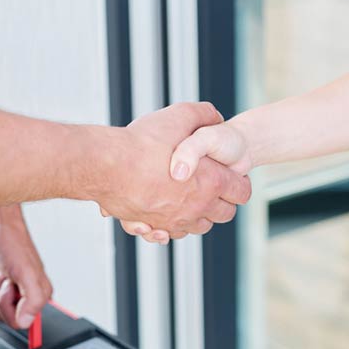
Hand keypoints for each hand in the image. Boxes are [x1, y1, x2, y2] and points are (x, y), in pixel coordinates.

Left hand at [0, 205, 51, 328]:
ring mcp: (3, 292)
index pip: (19, 322)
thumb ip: (33, 300)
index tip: (12, 288)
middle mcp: (22, 296)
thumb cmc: (12, 241)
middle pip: (0, 316)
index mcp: (38, 296)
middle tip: (5, 275)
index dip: (10, 306)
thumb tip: (26, 322)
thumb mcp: (28, 272)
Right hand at [95, 102, 251, 238]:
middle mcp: (197, 207)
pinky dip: (173, 225)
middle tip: (212, 187)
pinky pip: (171, 234)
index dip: (239, 182)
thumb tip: (214, 116)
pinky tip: (165, 212)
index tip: (231, 176)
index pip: (241, 192)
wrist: (106, 166)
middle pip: (224, 214)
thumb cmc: (141, 144)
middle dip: (222, 202)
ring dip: (199, 215)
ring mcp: (175, 220)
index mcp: (211, 181)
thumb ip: (203, 114)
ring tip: (188, 198)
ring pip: (199, 227)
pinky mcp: (153, 227)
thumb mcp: (179, 116)